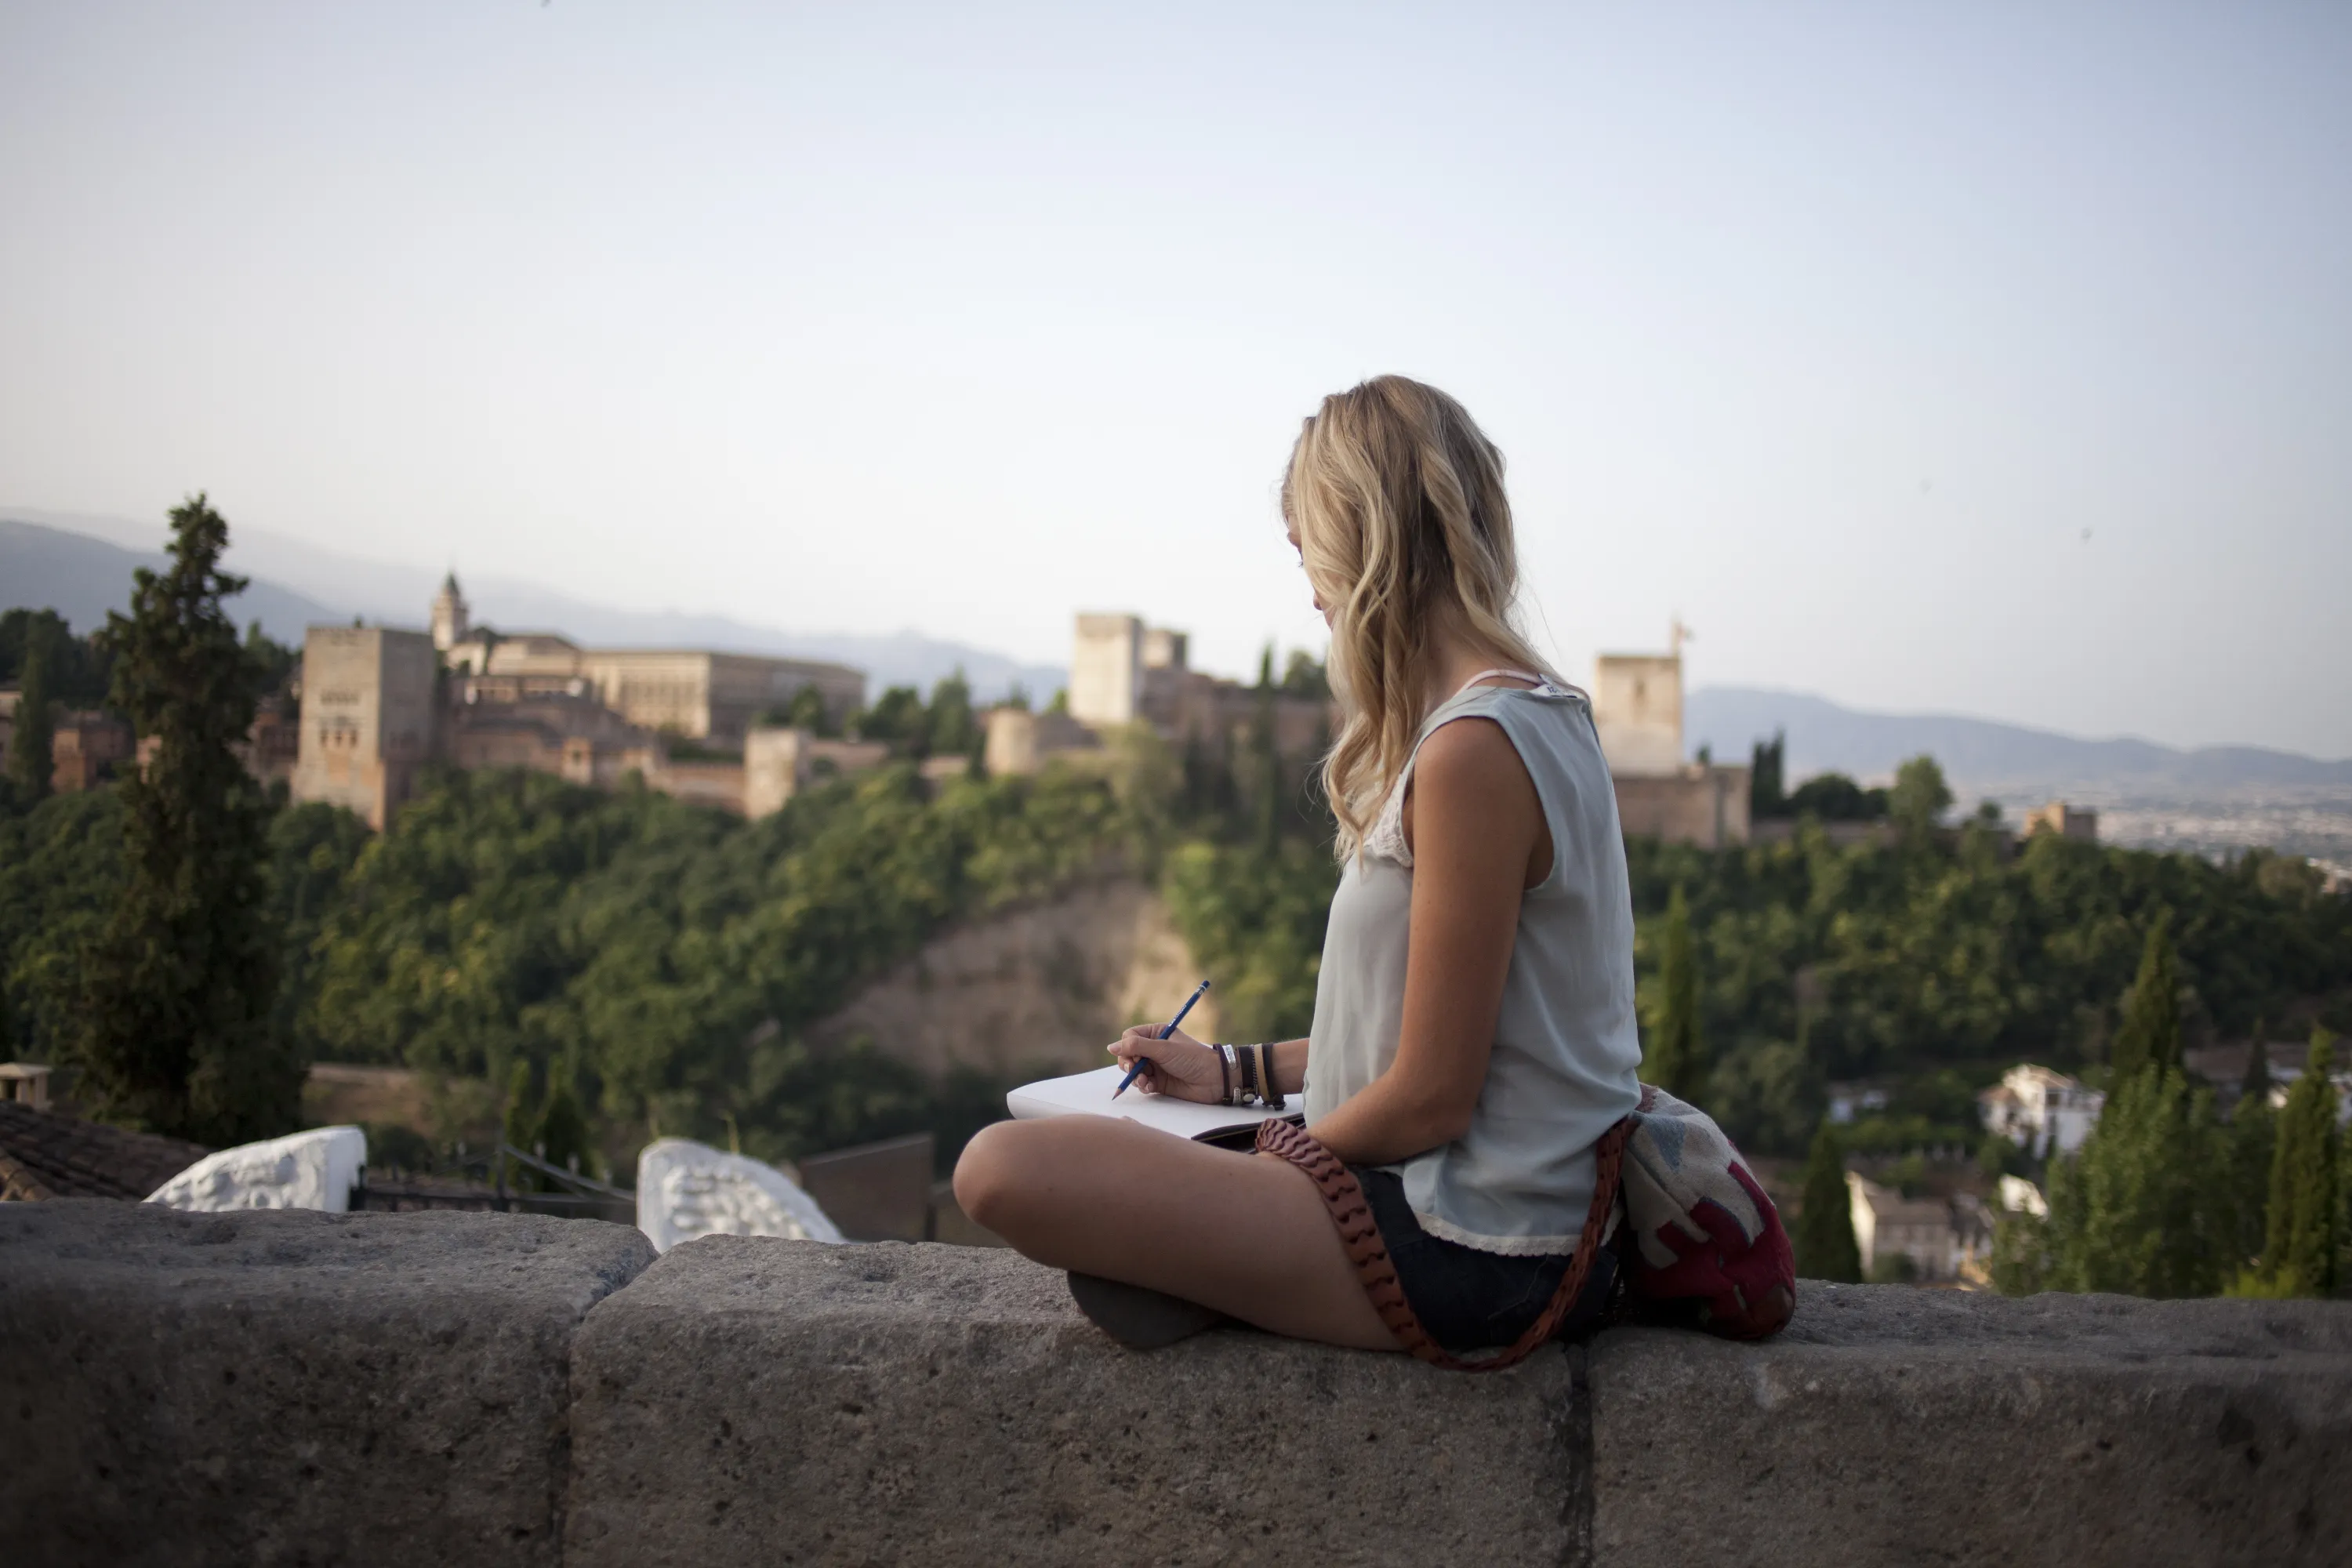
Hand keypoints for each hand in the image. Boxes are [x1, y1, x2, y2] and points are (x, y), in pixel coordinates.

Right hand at [1108, 1026, 1224, 1103]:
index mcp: (1156, 1033)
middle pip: (1128, 1055)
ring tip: (1145, 1082)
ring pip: (1133, 1071)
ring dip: (1136, 1077)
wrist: (1214, 1079)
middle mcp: (1154, 1048)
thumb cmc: (1192, 1058)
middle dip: (1128, 1064)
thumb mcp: (1163, 1049)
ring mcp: (1156, 1066)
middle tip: (1134, 1070)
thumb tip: (1110, 1047)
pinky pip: (1142, 1083)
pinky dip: (1143, 1086)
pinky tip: (1150, 1087)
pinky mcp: (1159, 1082)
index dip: (1127, 1047)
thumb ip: (1136, 1046)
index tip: (1134, 1056)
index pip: (1129, 1037)